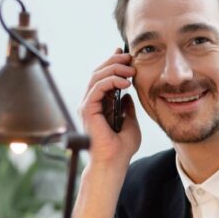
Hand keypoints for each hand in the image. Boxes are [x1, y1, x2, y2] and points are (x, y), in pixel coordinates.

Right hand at [79, 49, 141, 165]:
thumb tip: (127, 96)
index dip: (113, 63)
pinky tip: (125, 83)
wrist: (114, 162)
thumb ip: (128, 108)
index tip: (126, 55)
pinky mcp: (87, 110)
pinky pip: (97, 87)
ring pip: (96, 77)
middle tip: (129, 57)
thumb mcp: (130, 122)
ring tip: (130, 69)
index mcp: (99, 104)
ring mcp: (87, 106)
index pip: (103, 77)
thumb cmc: (121, 148)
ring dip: (114, 69)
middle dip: (114, 62)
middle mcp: (91, 103)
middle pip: (98, 73)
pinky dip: (111, 81)